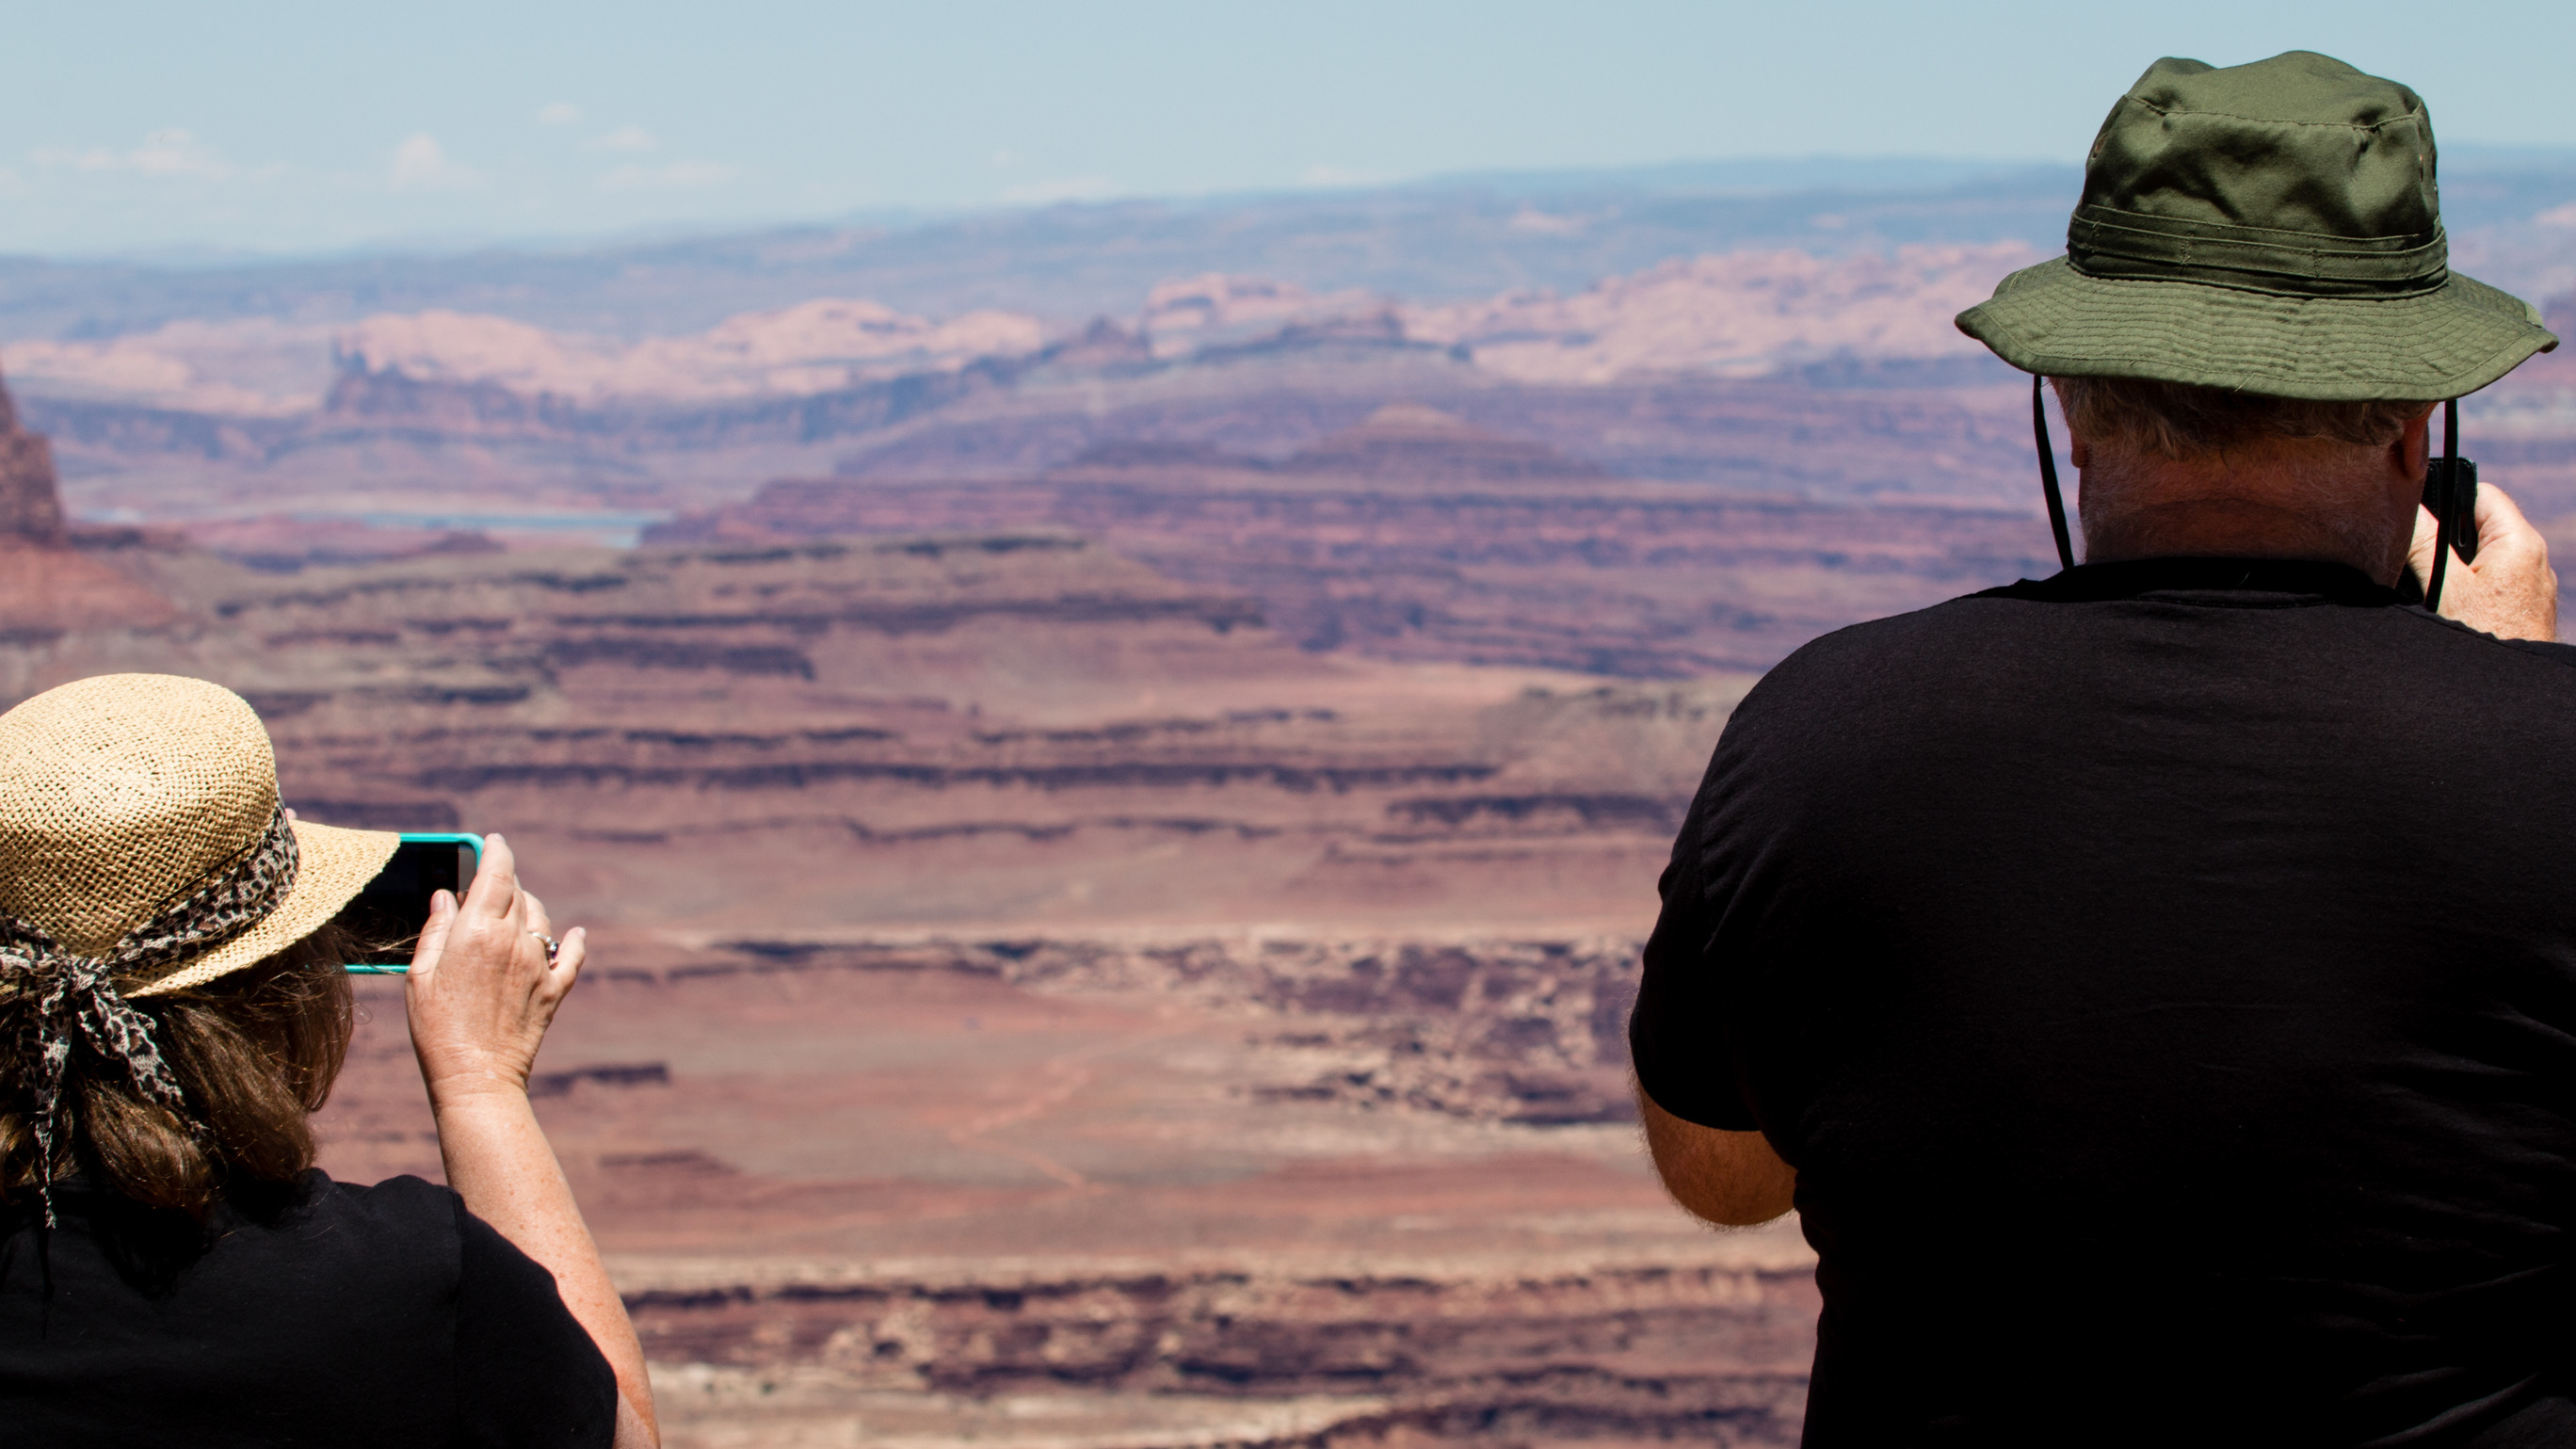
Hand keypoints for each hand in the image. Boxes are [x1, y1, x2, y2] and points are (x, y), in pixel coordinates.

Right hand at [404, 833, 585, 1103]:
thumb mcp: (421, 975)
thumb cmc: (436, 1028)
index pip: (496, 874)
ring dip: (527, 908)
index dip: (496, 851)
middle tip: (489, 883)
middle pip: (517, 893)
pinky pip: (573, 955)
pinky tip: (576, 932)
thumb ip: (436, 929)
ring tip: (512, 911)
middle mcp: (514, 941)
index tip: (493, 841)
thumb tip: (447, 895)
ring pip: (541, 918)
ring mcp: (539, 964)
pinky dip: (575, 940)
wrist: (476, 1077)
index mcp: (477, 932)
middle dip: (504, 883)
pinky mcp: (555, 989)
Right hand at [2410, 481, 2558, 641]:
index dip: (2447, 495)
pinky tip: (2452, 605)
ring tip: (2434, 583)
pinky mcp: (2523, 604)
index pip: (2483, 493)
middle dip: (2448, 534)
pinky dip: (2470, 584)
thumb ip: (2423, 545)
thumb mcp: (2444, 587)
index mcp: (2520, 542)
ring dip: (2457, 563)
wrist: (2510, 691)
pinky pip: (2493, 579)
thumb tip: (2404, 512)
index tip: (2418, 512)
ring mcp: (2531, 583)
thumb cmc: (2485, 638)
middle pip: (2482, 523)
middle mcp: (2533, 557)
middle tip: (2418, 552)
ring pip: (2486, 553)